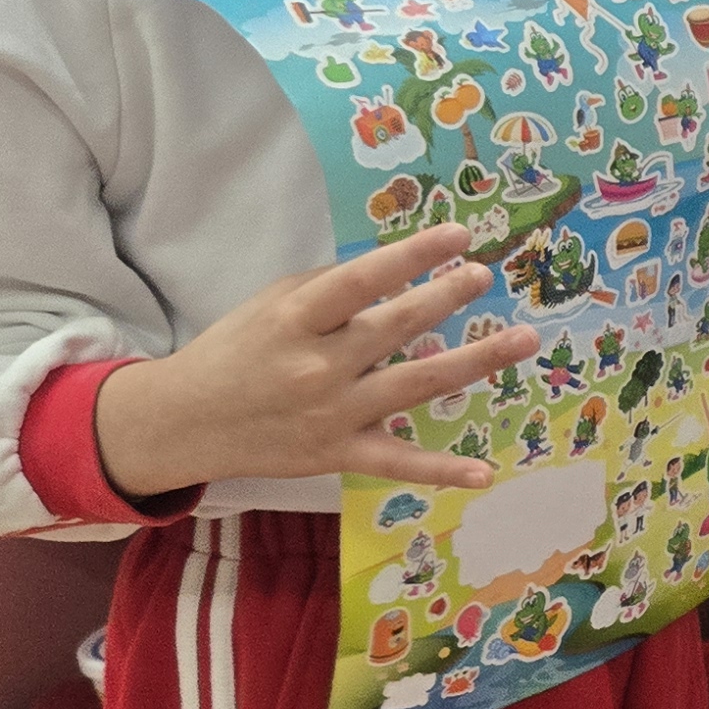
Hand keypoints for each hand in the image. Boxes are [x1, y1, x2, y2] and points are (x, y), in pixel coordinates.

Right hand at [91, 226, 536, 501]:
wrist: (184, 422)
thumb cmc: (238, 351)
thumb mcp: (271, 304)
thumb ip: (330, 287)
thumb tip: (395, 266)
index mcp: (297, 319)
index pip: (362, 280)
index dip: (412, 256)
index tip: (459, 236)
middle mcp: (318, 366)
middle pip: (396, 327)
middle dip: (447, 298)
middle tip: (486, 276)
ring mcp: (333, 413)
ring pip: (415, 385)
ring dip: (475, 362)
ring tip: (524, 338)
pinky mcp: (338, 455)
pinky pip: (397, 463)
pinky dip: (441, 471)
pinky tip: (485, 473)